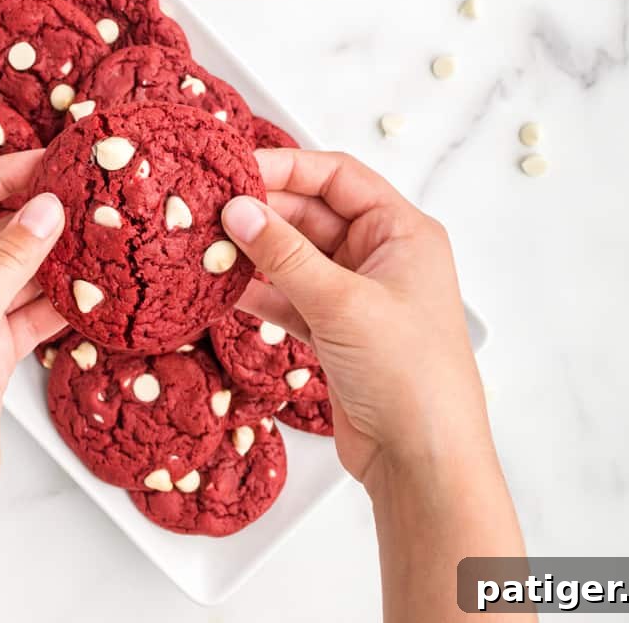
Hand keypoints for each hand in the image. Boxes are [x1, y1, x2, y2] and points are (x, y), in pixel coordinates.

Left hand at [0, 151, 66, 504]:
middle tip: (83, 198)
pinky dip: (59, 305)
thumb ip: (11, 255)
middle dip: (35, 217)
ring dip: (53, 261)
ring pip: (16, 275)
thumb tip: (46, 207)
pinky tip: (89, 292)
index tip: (50, 161)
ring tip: (96, 239)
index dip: (4, 173)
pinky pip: (30, 315)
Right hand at [221, 150, 488, 492]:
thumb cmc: (408, 373)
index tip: (235, 173)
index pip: (338, 178)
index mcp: (402, 232)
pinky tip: (223, 289)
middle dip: (262, 214)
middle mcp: (381, 257)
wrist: (421, 460)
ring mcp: (356, 296)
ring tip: (206, 248)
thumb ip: (285, 254)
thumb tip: (238, 211)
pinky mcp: (335, 333)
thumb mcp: (341, 303)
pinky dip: (258, 293)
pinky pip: (289, 297)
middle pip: (311, 215)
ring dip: (255, 255)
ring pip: (295, 258)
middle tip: (209, 214)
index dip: (286, 169)